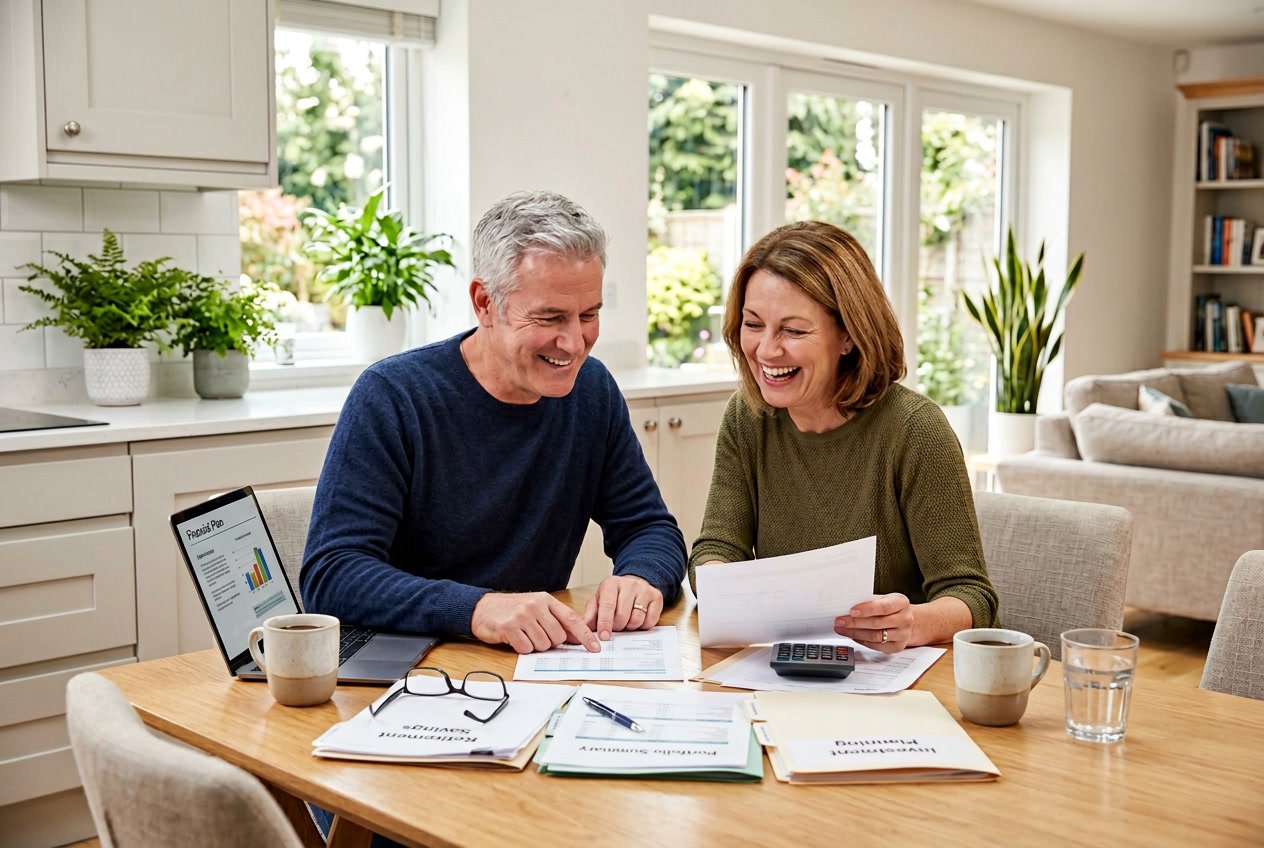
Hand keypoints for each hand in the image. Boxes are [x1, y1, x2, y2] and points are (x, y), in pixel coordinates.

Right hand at [471, 592, 599, 653]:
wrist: (482, 608)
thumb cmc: (512, 609)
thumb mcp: (537, 607)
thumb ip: (556, 620)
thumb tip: (578, 638)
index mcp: (546, 600)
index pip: (572, 619)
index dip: (585, 635)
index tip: (595, 647)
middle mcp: (536, 605)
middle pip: (558, 637)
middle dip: (551, 642)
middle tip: (537, 635)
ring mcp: (522, 616)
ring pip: (543, 644)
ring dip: (535, 646)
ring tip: (524, 635)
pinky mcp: (510, 628)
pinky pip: (526, 648)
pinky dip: (523, 648)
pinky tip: (515, 638)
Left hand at [582, 575, 663, 639]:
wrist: (633, 583)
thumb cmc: (613, 595)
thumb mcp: (598, 601)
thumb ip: (591, 615)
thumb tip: (584, 630)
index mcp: (611, 584)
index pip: (607, 605)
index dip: (605, 623)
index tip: (604, 636)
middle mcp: (629, 584)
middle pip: (622, 615)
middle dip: (617, 627)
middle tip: (616, 627)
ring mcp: (644, 589)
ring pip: (637, 619)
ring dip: (630, 627)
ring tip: (626, 621)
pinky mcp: (657, 597)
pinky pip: (650, 621)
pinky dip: (643, 626)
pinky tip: (638, 619)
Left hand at [834, 593, 913, 653]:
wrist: (907, 621)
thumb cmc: (891, 607)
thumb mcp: (884, 599)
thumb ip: (869, 601)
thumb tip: (846, 605)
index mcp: (901, 603)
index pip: (883, 607)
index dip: (866, 610)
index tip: (851, 611)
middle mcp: (905, 619)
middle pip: (877, 623)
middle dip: (855, 623)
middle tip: (840, 621)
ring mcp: (902, 635)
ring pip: (875, 636)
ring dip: (855, 633)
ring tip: (841, 629)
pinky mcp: (897, 647)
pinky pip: (876, 646)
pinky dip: (861, 640)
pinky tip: (852, 635)